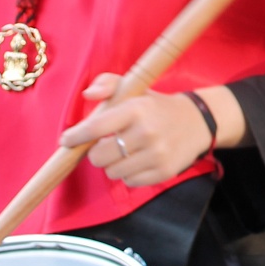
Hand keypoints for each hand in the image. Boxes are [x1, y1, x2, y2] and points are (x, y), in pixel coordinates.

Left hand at [61, 78, 218, 187]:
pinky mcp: (164, 172)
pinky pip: (130, 182)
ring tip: (125, 152)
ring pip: (112, 172)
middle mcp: (147, 132)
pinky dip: (129, 174)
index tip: (66, 140)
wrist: (198, 121)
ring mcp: (157, 155)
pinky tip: (139, 160)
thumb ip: (108, 84)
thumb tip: (87, 95)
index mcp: (136, 109)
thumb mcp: (135, 88)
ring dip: (113, 164)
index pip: (96, 128)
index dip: (76, 136)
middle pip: (99, 157)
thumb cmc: (156, 105)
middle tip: (106, 144)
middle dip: (96, 152)